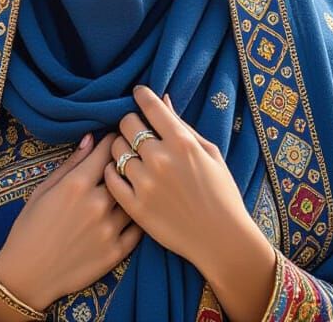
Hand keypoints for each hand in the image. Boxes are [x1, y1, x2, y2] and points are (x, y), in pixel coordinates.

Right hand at [0, 133, 141, 310]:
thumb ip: (71, 163)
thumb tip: (91, 138)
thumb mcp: (43, 190)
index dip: (113, 142)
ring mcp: (109, 229)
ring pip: (134, 199)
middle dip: (126, 165)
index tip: (116, 139)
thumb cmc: (29, 229)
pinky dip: (136, 218)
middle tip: (127, 162)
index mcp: (76, 185)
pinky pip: (138, 228)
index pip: (107, 151)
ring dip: (132, 192)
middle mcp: (97, 204)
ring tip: (129, 189)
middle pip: (125, 173)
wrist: (27, 276)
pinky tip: (129, 215)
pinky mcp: (117, 252)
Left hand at [103, 87, 274, 287]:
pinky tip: (122, 172)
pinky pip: (110, 177)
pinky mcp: (135, 206)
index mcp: (182, 142)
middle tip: (136, 129)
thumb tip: (163, 100)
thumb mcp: (210, 153)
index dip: (141, 95)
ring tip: (131, 154)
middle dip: (131, 122)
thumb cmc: (221, 193)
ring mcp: (145, 183)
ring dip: (121, 147)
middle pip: (127, 124)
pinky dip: (113, 170)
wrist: (221, 238)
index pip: (150, 106)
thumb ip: (183, 126)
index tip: (138, 93)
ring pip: (115, 149)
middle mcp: (160, 159)